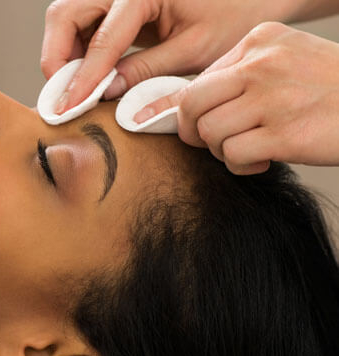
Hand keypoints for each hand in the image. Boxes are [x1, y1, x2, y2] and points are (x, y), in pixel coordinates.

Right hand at [40, 0, 291, 113]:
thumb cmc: (231, 14)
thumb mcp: (193, 50)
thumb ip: (145, 71)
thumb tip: (105, 93)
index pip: (101, 39)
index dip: (82, 78)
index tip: (69, 108)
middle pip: (64, 16)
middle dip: (58, 59)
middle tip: (67, 97)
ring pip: (66, 18)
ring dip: (64, 54)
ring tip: (80, 88)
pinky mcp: (115, 0)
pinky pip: (81, 22)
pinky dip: (78, 49)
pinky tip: (91, 75)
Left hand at [136, 23, 338, 174]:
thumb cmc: (331, 90)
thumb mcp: (288, 61)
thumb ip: (240, 75)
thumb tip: (181, 107)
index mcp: (261, 40)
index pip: (200, 79)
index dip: (196, 111)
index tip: (208, 123)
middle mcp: (263, 64)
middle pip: (192, 104)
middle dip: (193, 131)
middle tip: (214, 142)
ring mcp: (273, 98)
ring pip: (209, 132)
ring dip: (222, 151)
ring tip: (249, 149)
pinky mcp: (285, 133)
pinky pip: (232, 155)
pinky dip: (241, 166)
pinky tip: (263, 160)